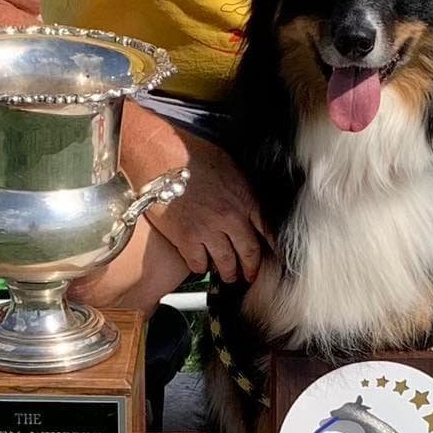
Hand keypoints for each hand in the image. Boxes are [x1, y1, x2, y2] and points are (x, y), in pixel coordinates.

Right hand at [120, 101, 269, 282]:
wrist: (161, 157)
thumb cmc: (192, 155)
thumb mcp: (231, 168)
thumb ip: (242, 191)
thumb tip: (247, 204)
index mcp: (245, 199)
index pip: (268, 231)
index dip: (271, 247)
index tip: (271, 257)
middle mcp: (231, 218)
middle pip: (249, 253)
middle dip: (251, 268)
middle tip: (250, 276)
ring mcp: (209, 230)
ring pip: (226, 263)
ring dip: (228, 273)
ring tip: (228, 277)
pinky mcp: (186, 239)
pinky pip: (198, 263)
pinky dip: (201, 267)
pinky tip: (201, 265)